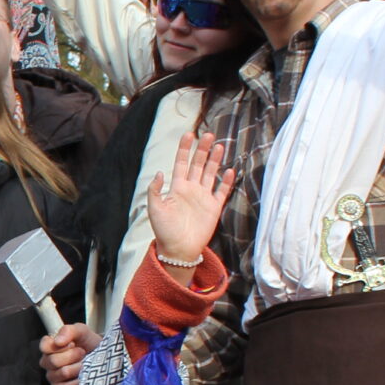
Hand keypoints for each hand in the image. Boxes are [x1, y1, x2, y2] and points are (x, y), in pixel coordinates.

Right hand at [40, 323, 101, 384]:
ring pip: (63, 373)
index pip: (44, 347)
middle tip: (82, 353)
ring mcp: (52, 376)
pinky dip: (78, 381)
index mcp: (49, 346)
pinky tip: (84, 375)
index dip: (60, 346)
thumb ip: (69, 331)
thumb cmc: (89, 343)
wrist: (102, 356)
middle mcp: (47, 362)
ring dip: (79, 367)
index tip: (72, 344)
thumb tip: (58, 341)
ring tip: (85, 363)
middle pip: (53, 361)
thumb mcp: (82, 331)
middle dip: (73, 356)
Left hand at [145, 132, 234, 265]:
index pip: (181, 163)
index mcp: (176, 188)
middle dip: (202, 149)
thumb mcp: (154, 209)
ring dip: (214, 160)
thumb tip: (160, 173)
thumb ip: (155, 190)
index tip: (189, 134)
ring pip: (210, 174)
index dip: (184, 149)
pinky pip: (222, 192)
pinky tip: (230, 170)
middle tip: (208, 135)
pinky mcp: (214, 208)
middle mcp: (191, 189)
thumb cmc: (164, 230)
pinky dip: (226, 181)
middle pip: (198, 164)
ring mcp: (203, 197)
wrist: (178, 250)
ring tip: (219, 146)